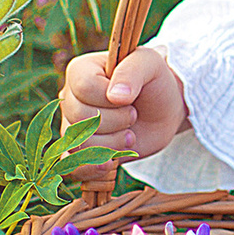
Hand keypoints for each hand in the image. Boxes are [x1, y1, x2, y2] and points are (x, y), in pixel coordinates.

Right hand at [60, 47, 189, 159]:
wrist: (163, 111)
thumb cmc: (154, 82)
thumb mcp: (150, 65)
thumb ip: (132, 73)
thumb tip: (116, 95)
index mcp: (81, 71)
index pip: (84, 87)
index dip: (111, 99)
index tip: (130, 99)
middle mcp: (70, 99)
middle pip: (80, 118)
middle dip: (116, 122)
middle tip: (133, 116)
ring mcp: (72, 126)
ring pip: (79, 143)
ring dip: (113, 144)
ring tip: (130, 135)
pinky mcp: (80, 151)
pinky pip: (72, 167)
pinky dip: (92, 169)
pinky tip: (112, 163)